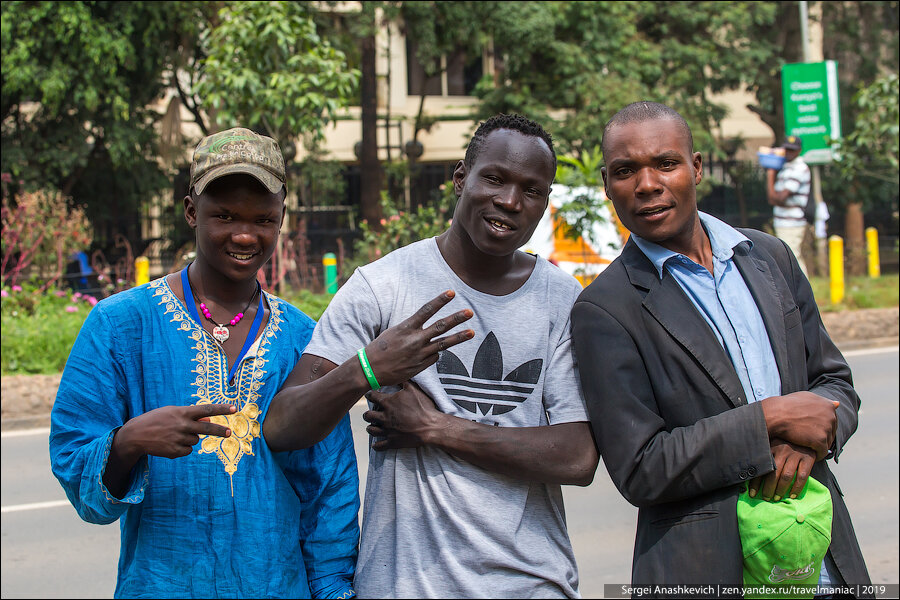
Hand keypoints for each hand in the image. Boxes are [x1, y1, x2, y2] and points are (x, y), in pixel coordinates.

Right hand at [116, 403, 235, 460]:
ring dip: (189, 438)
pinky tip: (169, 444)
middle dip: (221, 431)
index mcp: (182, 412)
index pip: (206, 409)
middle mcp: (182, 425)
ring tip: (173, 435)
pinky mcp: (175, 451)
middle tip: (230, 432)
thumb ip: (190, 415)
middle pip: (207, 428)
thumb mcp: (172, 412)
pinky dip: (182, 448)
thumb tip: (208, 419)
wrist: (135, 436)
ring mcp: (179, 439)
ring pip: (196, 440)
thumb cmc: (156, 420)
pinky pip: (188, 450)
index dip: (222, 409)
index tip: (235, 408)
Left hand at [363, 381, 443, 450]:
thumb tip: (399, 374)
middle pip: (367, 415)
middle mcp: (384, 417)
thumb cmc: (423, 407)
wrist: (430, 426)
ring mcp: (387, 430)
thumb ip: (403, 382)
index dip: (370, 395)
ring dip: (370, 428)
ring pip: (371, 430)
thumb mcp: (413, 390)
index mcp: (388, 403)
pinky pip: (379, 446)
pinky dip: (376, 446)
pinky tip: (375, 445)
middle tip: (369, 413)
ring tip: (371, 426)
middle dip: (367, 414)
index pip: (372, 397)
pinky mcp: (392, 442)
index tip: (369, 395)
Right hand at [364, 291, 473, 386]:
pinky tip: (428, 353)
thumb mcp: (394, 332)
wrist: (370, 369)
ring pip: (444, 343)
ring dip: (459, 337)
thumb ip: (411, 328)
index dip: (440, 301)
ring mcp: (420, 353)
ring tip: (472, 332)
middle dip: (456, 318)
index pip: (426, 310)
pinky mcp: (421, 365)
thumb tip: (425, 328)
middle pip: (440, 326)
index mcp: (406, 327)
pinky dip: (435, 352)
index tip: (451, 293)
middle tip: (469, 312)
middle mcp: (415, 339)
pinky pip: (434, 356)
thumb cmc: (380, 348)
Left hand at [748, 438, 815, 501]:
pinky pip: (802, 476)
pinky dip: (797, 487)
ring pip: (786, 476)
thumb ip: (765, 457)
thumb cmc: (786, 443)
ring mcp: (795, 454)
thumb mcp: (774, 445)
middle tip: (765, 498)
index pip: (761, 468)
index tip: (752, 494)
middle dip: (768, 488)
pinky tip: (792, 495)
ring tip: (776, 498)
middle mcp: (782, 450)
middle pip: (773, 474)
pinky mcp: (808, 458)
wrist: (807, 434)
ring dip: (780, 490)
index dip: (755, 482)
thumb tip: (750, 474)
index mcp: (771, 447)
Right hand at [761, 392, 838, 459]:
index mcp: (828, 406)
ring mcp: (826, 428)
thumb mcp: (806, 397)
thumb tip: (837, 404)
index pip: (831, 421)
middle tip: (808, 439)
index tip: (812, 429)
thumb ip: (822, 401)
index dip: (821, 427)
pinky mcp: (820, 440)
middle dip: (821, 437)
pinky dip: (817, 455)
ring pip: (827, 443)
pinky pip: (823, 452)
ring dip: (819, 446)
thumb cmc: (787, 406)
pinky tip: (810, 454)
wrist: (776, 415)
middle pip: (831, 432)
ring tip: (808, 446)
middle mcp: (830, 416)